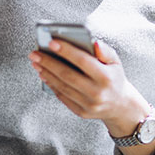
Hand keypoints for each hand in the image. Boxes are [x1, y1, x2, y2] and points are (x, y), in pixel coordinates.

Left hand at [28, 39, 151, 137]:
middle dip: (49, 62)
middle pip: (67, 75)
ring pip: (62, 86)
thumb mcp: (116, 62)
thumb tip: (93, 42)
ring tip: (36, 62)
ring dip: (46, 73)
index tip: (51, 42)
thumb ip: (105, 51)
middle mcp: (97, 92)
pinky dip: (52, 84)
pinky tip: (44, 74)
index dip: (66, 51)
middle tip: (35, 53)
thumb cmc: (114, 77)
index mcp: (106, 77)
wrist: (120, 105)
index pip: (83, 61)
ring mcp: (89, 104)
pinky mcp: (81, 112)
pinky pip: (62, 96)